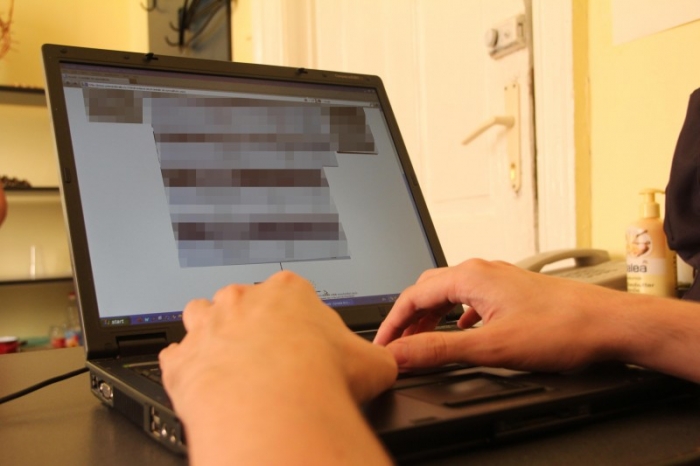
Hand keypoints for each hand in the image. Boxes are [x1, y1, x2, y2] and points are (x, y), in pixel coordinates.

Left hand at [160, 271, 395, 464]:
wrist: (276, 407)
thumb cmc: (319, 377)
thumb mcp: (372, 362)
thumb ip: (373, 356)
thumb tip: (379, 363)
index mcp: (287, 292)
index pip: (289, 291)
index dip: (296, 315)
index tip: (301, 335)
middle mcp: (243, 301)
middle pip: (242, 300)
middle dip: (251, 322)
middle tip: (268, 353)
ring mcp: (208, 327)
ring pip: (199, 315)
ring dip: (210, 332)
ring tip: (227, 358)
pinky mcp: (183, 360)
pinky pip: (176, 357)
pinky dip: (186, 368)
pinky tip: (202, 383)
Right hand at [374, 259, 616, 372]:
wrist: (609, 324)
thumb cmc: (562, 328)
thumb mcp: (492, 346)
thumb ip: (440, 350)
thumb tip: (402, 354)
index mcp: (470, 277)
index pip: (413, 296)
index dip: (392, 323)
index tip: (382, 345)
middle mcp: (482, 272)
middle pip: (428, 290)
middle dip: (409, 318)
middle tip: (398, 344)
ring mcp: (499, 280)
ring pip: (450, 294)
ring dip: (431, 317)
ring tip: (422, 340)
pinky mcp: (512, 291)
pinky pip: (471, 299)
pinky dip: (454, 316)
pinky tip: (462, 331)